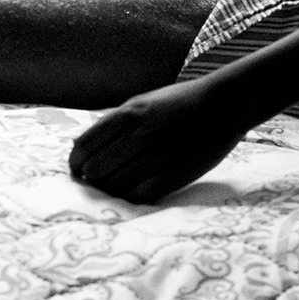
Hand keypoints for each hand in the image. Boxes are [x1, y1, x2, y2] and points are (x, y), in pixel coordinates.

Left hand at [69, 80, 255, 204]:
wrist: (223, 105)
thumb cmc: (181, 103)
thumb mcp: (142, 103)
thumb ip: (113, 123)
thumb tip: (81, 147)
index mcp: (128, 115)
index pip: (84, 146)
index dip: (76, 162)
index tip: (78, 170)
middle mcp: (138, 136)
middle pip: (96, 170)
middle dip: (92, 179)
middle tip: (100, 181)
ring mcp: (156, 157)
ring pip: (115, 186)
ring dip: (111, 189)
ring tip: (119, 185)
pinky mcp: (174, 175)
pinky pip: (139, 196)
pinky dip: (132, 196)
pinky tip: (136, 190)